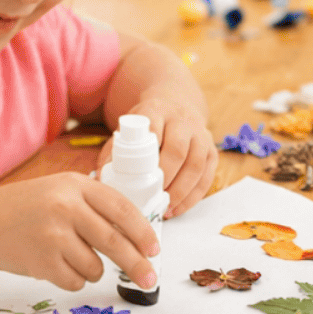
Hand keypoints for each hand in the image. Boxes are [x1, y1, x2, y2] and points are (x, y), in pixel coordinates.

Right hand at [0, 171, 159, 291]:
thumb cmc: (28, 207)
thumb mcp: (63, 191)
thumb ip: (95, 205)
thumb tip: (137, 235)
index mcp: (76, 186)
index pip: (122, 209)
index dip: (142, 232)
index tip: (155, 249)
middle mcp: (66, 208)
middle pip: (114, 242)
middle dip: (137, 264)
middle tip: (149, 279)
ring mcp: (53, 236)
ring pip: (95, 267)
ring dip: (93, 270)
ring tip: (72, 257)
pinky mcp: (41, 262)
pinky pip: (75, 281)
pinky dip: (73, 279)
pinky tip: (57, 265)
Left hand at [96, 95, 218, 219]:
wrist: (175, 105)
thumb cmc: (147, 124)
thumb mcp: (128, 127)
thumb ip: (113, 150)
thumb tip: (100, 179)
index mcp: (157, 111)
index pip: (154, 128)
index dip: (148, 153)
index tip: (139, 176)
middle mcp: (183, 120)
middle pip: (178, 149)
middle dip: (165, 177)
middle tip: (151, 198)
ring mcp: (201, 134)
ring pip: (196, 164)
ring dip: (181, 190)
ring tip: (165, 208)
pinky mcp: (211, 150)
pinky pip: (207, 175)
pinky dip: (193, 196)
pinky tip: (177, 208)